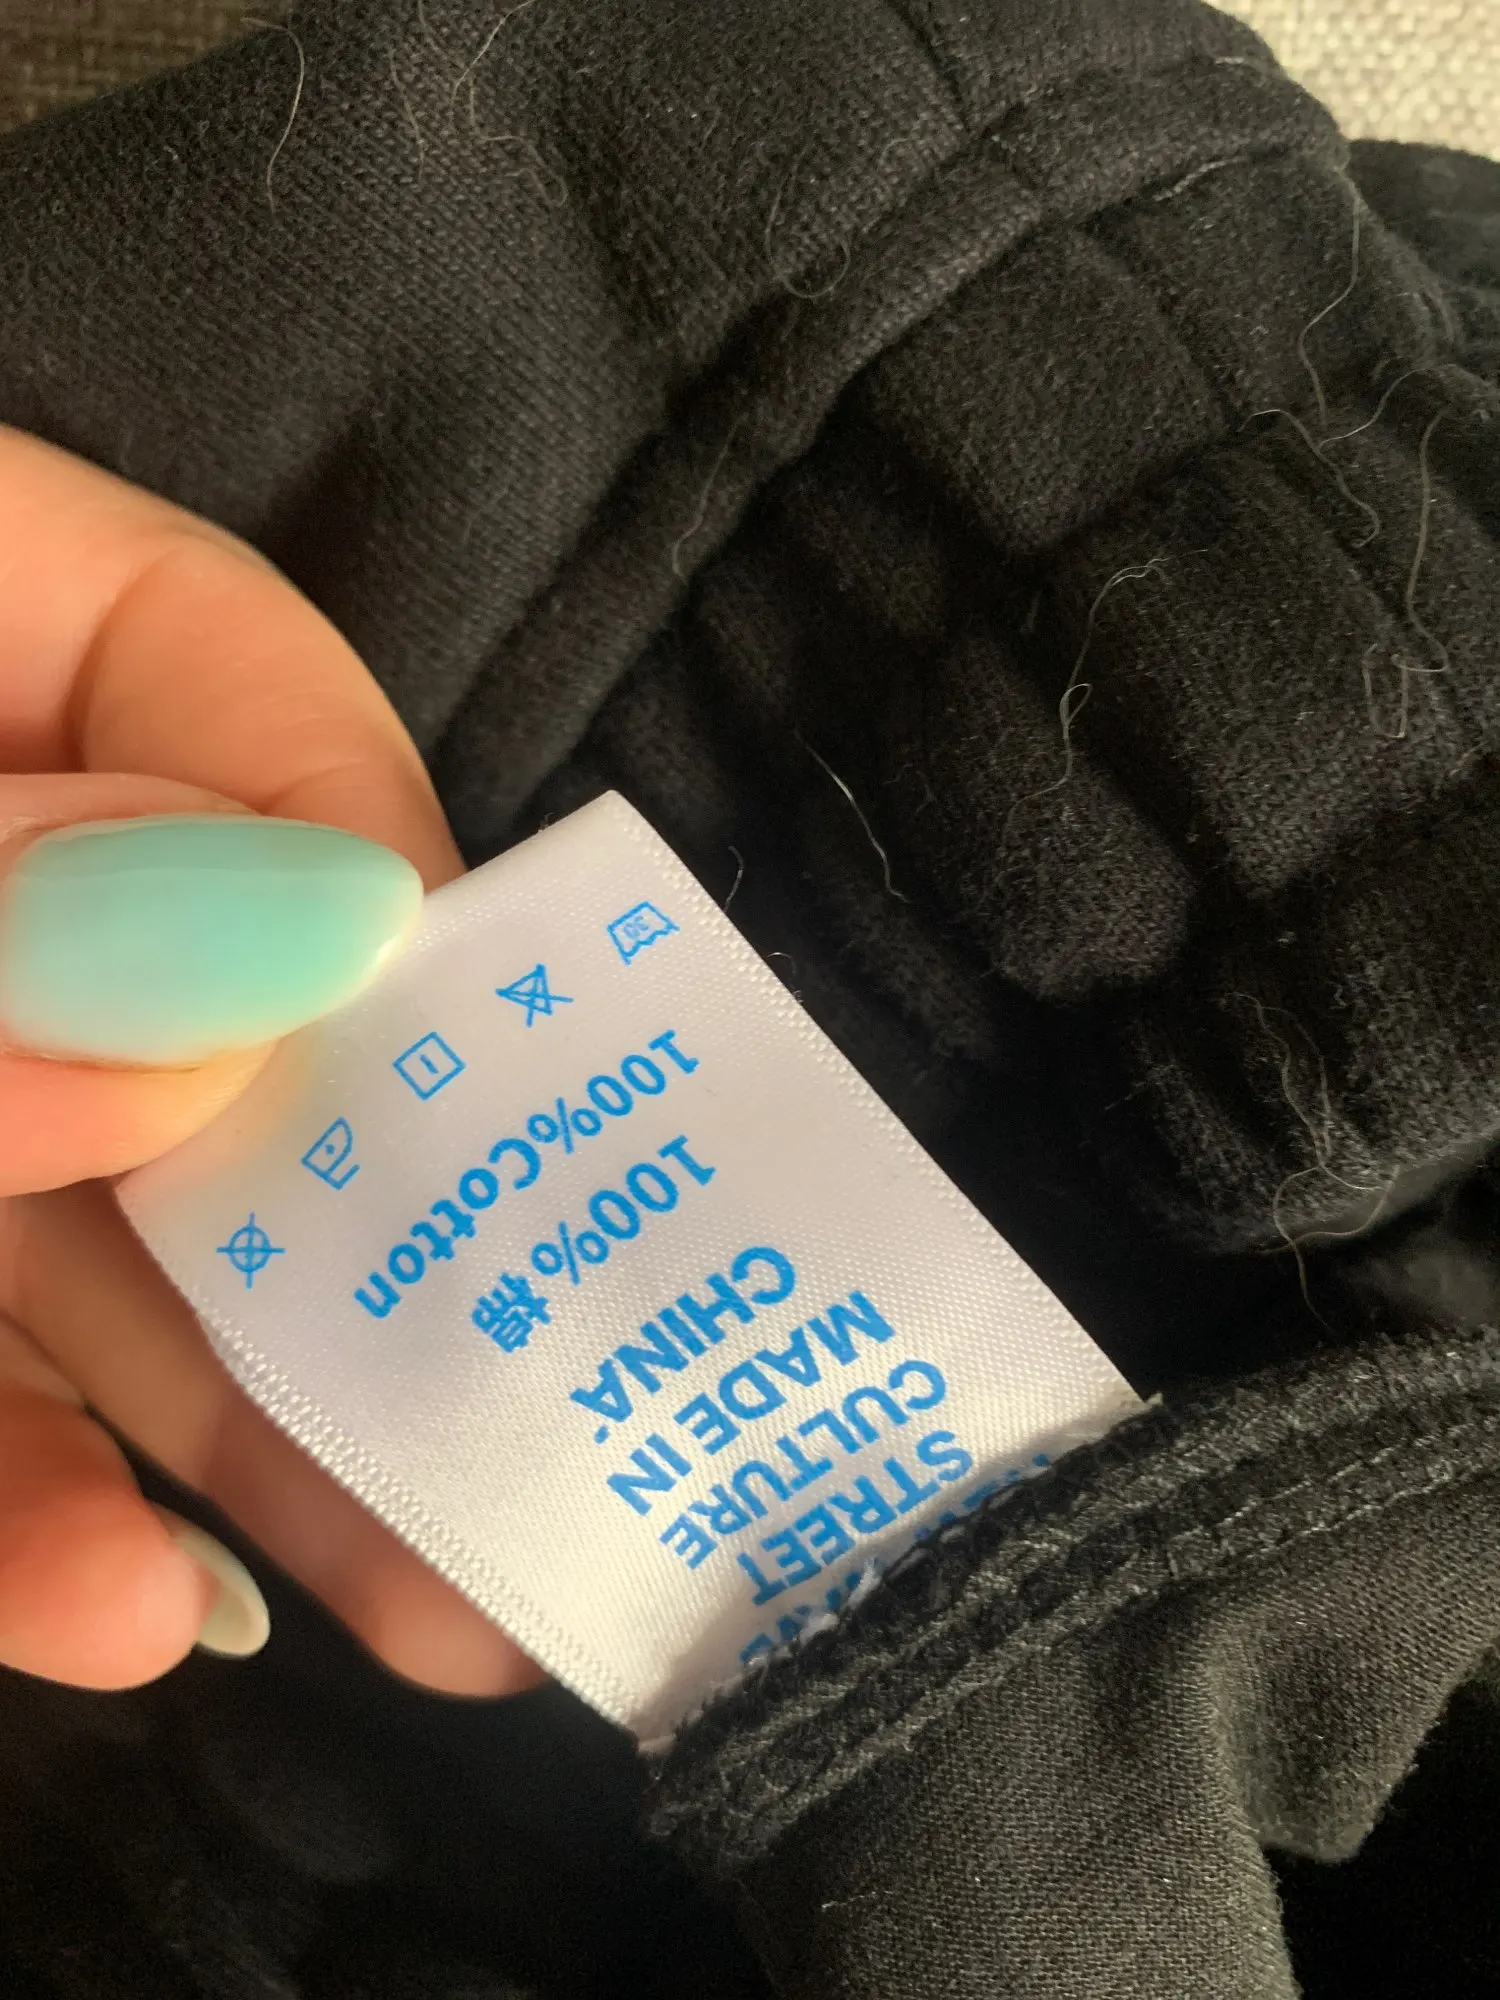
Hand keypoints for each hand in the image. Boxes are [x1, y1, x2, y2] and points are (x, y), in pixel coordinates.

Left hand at [0, 427, 541, 1696]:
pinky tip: (112, 1603)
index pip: (202, 661)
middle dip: (377, 1227)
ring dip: (246, 1428)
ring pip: (100, 1236)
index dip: (354, 835)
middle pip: (204, 1017)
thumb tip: (254, 960)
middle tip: (573, 1408)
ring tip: (434, 1592)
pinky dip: (18, 1497)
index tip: (470, 1044)